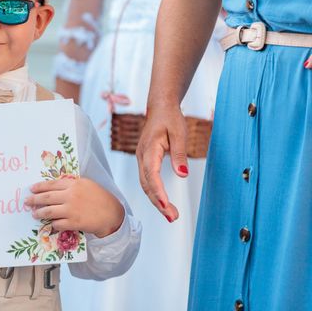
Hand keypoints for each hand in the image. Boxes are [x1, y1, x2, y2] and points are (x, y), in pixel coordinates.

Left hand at [25, 177, 124, 237]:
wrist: (112, 214)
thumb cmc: (99, 198)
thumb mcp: (87, 184)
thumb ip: (71, 184)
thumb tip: (54, 187)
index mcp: (74, 184)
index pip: (51, 184)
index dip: (39, 187)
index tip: (32, 189)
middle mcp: (71, 195)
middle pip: (47, 197)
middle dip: (34, 200)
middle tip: (27, 201)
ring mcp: (72, 210)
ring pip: (49, 211)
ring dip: (39, 213)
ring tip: (34, 213)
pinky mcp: (74, 223)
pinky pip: (57, 223)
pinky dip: (52, 223)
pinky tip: (50, 223)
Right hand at [135, 103, 187, 221]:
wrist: (160, 108)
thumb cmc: (170, 118)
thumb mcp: (179, 133)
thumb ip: (179, 154)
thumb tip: (182, 175)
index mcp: (149, 148)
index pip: (151, 173)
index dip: (158, 190)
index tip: (166, 204)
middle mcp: (142, 156)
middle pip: (146, 183)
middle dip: (158, 202)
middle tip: (172, 217)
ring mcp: (142, 159)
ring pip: (146, 184)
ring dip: (156, 200)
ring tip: (170, 215)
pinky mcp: (145, 161)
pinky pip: (147, 180)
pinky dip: (154, 193)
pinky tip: (163, 202)